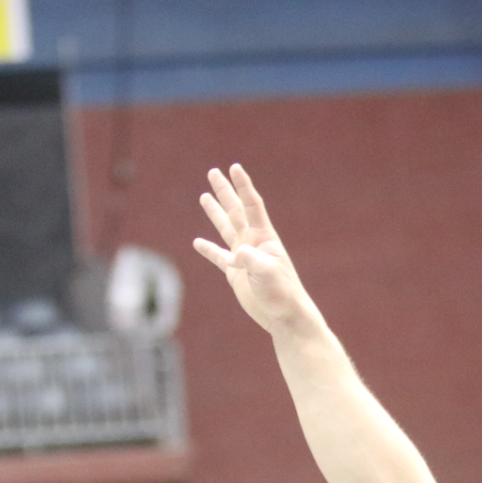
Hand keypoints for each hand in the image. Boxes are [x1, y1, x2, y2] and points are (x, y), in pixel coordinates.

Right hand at [193, 164, 313, 331]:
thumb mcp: (266, 272)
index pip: (252, 205)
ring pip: (226, 229)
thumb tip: (233, 255)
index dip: (242, 186)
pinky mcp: (236, 274)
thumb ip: (250, 259)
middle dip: (225, 192)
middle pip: (236, 211)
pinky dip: (208, 249)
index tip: (234, 167)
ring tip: (204, 196)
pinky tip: (197, 242)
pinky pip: (218, 257)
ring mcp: (244, 257)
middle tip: (213, 172)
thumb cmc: (281, 292)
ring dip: (216, 213)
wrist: (284, 315)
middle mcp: (253, 243)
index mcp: (264, 237)